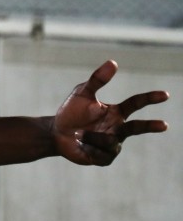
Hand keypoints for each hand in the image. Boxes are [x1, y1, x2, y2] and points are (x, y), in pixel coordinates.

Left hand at [52, 60, 168, 165]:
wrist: (56, 133)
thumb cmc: (71, 112)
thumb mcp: (82, 93)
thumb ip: (97, 80)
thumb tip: (113, 62)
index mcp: (115, 112)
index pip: (135, 104)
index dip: (149, 99)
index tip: (164, 95)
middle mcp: (118, 129)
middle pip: (137, 127)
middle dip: (149, 126)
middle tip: (164, 125)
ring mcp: (113, 145)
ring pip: (110, 141)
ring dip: (92, 136)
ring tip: (78, 134)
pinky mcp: (105, 158)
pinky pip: (101, 153)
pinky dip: (88, 147)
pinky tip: (81, 146)